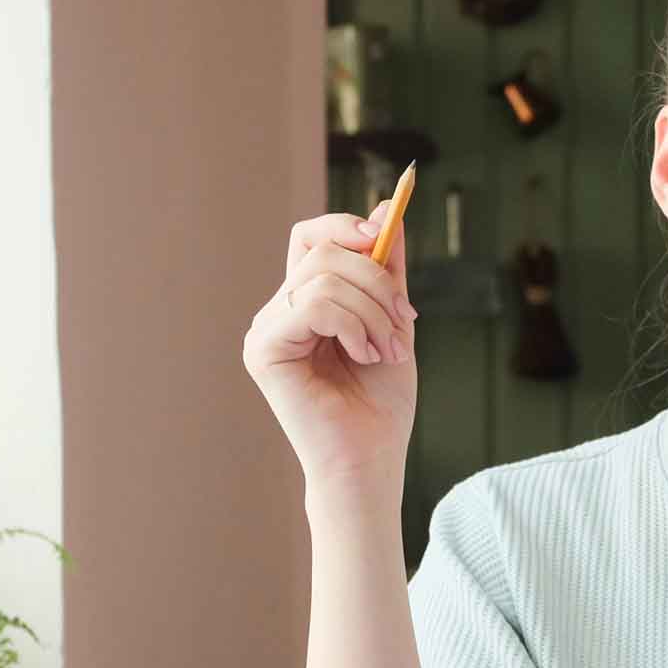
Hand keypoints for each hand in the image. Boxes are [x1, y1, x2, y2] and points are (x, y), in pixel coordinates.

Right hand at [244, 201, 419, 485]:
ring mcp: (266, 329)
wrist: (372, 458)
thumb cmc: (381, 401)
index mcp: (305, 302)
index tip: (383, 237)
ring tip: (387, 349)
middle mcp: (279, 311)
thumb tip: (383, 210)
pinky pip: (313, 305)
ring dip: (373, 310)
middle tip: (404, 321)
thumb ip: (386, 269)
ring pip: (324, 277)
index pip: (313, 237)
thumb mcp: (394, 320)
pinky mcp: (263, 349)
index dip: (347, 227)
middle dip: (377, 280)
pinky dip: (353, 325)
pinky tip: (366, 355)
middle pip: (323, 251)